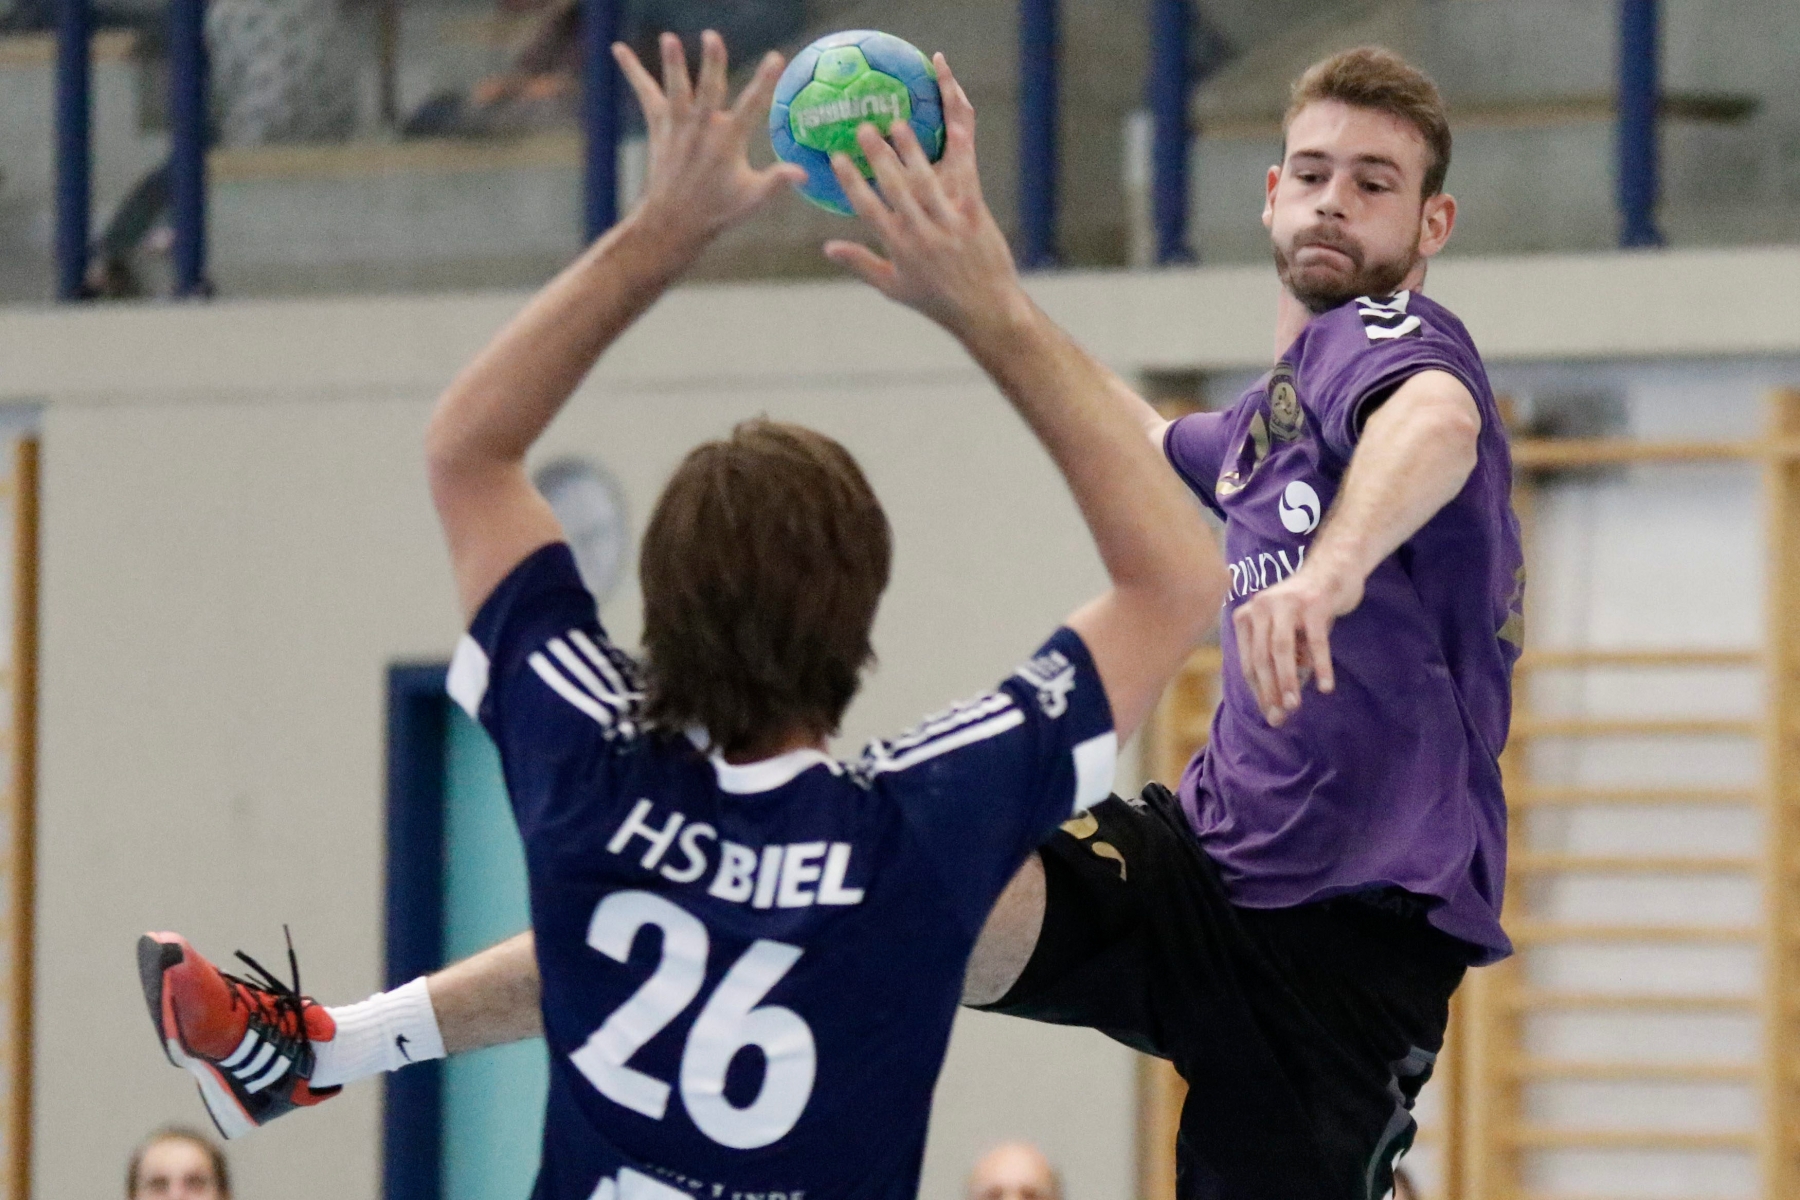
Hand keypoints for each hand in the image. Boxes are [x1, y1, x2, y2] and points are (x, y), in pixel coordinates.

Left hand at [612, 31, 805, 248]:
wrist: (674, 220)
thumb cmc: (718, 209)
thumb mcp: (752, 197)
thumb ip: (777, 180)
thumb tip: (805, 173)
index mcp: (729, 141)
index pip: (753, 106)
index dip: (765, 81)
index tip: (776, 57)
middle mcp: (702, 129)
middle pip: (709, 90)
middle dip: (712, 63)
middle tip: (713, 36)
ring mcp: (678, 125)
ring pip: (676, 89)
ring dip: (672, 63)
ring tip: (669, 38)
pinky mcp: (659, 125)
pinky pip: (646, 92)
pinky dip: (632, 70)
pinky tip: (618, 48)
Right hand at [821, 55, 1026, 334]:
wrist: (985, 310)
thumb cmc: (936, 300)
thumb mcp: (893, 287)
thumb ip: (860, 263)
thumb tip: (827, 247)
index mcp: (898, 248)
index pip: (868, 209)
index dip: (851, 182)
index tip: (836, 157)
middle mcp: (921, 233)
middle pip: (895, 188)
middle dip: (878, 157)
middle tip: (864, 128)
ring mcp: (949, 224)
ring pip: (926, 181)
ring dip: (911, 150)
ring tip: (898, 123)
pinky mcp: (974, 217)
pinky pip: (966, 179)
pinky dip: (960, 152)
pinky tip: (954, 129)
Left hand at [1231, 558, 1362, 724]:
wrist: (1334, 568)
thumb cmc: (1307, 610)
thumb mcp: (1289, 637)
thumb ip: (1283, 667)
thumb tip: (1279, 710)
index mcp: (1247, 616)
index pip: (1248, 662)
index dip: (1259, 691)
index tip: (1271, 715)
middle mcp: (1260, 606)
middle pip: (1260, 657)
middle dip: (1269, 690)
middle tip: (1281, 717)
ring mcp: (1286, 602)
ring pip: (1280, 649)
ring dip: (1286, 680)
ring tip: (1294, 705)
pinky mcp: (1313, 602)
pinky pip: (1315, 640)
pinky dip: (1320, 666)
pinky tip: (1326, 687)